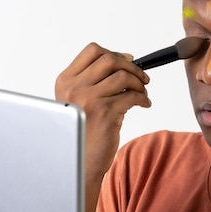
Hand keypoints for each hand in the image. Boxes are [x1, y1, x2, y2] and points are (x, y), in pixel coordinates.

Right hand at [55, 43, 150, 179]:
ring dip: (139, 83)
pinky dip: (143, 98)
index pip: (92, 51)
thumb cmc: (84, 132)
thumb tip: (125, 59)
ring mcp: (89, 99)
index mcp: (66, 81)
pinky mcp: (105, 113)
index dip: (114, 53)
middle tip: (142, 78)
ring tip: (143, 93)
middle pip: (109, 59)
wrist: (81, 160)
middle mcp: (74, 87)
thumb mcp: (79, 101)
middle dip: (131, 66)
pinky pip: (131, 96)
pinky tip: (145, 104)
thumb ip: (92, 81)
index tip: (129, 61)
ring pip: (122, 76)